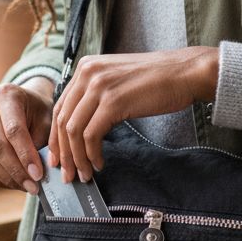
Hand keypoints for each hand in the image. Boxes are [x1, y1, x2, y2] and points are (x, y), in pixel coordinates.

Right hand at [0, 77, 54, 194]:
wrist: (23, 103)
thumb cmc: (38, 111)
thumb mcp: (47, 119)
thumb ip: (44, 142)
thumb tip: (40, 172)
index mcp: (6, 95)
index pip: (13, 130)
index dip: (25, 155)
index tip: (38, 174)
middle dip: (16, 170)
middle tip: (33, 185)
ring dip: (7, 178)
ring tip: (27, 187)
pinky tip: (15, 183)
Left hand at [48, 46, 218, 183]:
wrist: (185, 72)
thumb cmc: (157, 79)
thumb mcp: (117, 79)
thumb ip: (96, 94)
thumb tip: (81, 125)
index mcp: (86, 67)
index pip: (60, 106)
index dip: (56, 136)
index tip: (58, 156)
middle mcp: (87, 73)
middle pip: (62, 120)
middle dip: (63, 152)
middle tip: (67, 173)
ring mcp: (99, 86)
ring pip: (73, 130)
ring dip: (77, 158)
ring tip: (85, 173)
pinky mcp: (113, 102)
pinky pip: (91, 135)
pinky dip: (92, 154)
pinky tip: (100, 163)